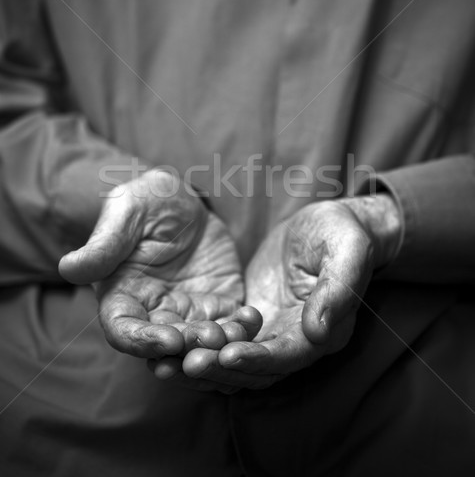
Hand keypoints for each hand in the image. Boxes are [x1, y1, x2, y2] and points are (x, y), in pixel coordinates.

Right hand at [59, 169, 258, 358]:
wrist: (185, 200)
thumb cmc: (146, 202)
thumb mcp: (126, 212)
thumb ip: (104, 244)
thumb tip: (69, 268)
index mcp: (123, 296)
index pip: (124, 330)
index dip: (143, 341)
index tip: (168, 339)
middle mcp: (154, 312)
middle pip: (166, 344)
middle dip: (187, 348)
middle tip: (209, 340)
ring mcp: (188, 311)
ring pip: (199, 342)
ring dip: (216, 345)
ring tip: (234, 334)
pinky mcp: (218, 304)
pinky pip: (229, 323)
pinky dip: (240, 327)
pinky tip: (251, 318)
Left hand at [156, 195, 400, 390]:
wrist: (326, 225)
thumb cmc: (341, 232)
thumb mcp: (346, 251)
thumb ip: (336, 290)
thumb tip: (318, 331)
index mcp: (324, 330)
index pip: (289, 356)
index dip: (258, 358)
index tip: (227, 355)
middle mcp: (297, 341)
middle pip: (257, 369)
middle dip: (222, 369)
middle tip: (185, 364)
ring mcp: (273, 331)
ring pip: (236, 361)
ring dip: (205, 365)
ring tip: (168, 362)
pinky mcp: (253, 319)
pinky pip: (225, 339)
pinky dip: (201, 346)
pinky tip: (171, 341)